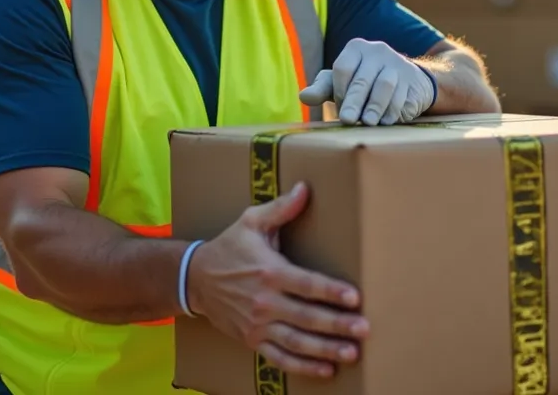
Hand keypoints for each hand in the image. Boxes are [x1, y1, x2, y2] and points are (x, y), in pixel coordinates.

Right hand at [186, 182, 368, 378]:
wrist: (194, 279)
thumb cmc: (228, 248)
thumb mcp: (251, 222)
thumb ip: (281, 208)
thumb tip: (305, 188)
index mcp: (269, 271)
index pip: (305, 284)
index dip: (330, 291)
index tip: (354, 297)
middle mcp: (264, 301)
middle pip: (305, 316)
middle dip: (336, 324)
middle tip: (363, 329)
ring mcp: (258, 324)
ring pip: (296, 341)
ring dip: (324, 349)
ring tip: (350, 353)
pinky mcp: (252, 340)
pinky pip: (279, 358)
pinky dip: (302, 366)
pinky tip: (325, 369)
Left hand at [299, 38, 435, 124]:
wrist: (404, 80)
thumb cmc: (364, 82)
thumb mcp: (341, 84)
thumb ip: (322, 89)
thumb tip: (303, 97)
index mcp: (356, 48)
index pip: (343, 67)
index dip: (340, 90)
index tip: (340, 110)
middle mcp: (377, 51)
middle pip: (363, 78)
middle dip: (355, 101)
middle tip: (349, 120)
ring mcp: (397, 63)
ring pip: (385, 85)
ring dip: (375, 106)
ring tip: (369, 122)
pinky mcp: (412, 78)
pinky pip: (402, 94)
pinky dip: (393, 110)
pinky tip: (385, 121)